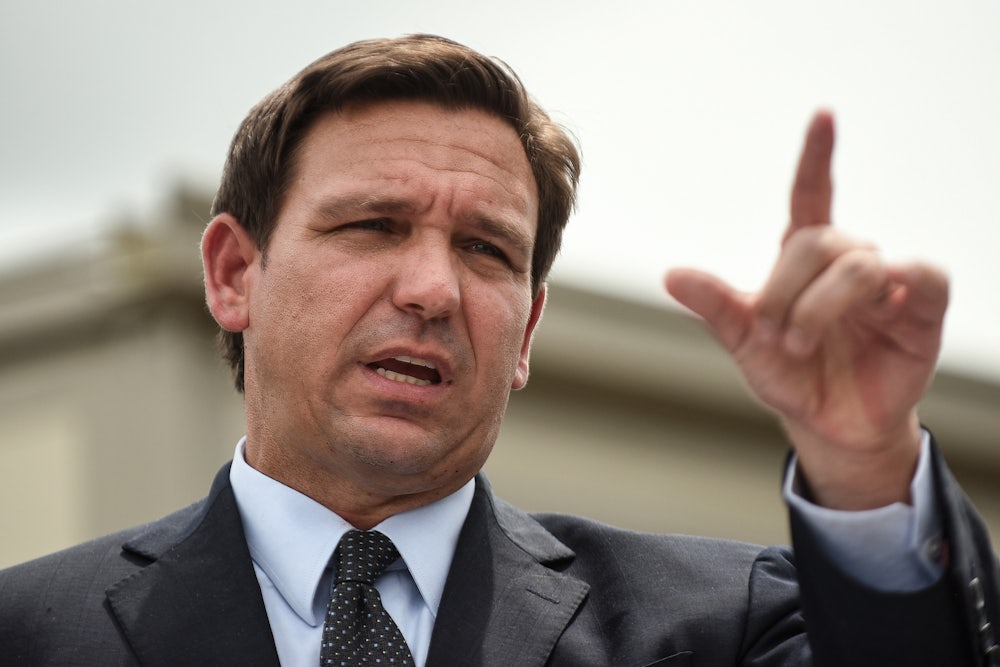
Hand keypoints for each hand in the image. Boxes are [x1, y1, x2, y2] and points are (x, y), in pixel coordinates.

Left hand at [665, 111, 947, 509]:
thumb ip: (716, 305)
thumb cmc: (789, 375)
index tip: (823, 115)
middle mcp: (847, 261)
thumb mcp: (745, 341)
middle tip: (776, 335)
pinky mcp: (920, 311)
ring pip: (858, 261)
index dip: (817, 157)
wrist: (827, 425)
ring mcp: (887, 284)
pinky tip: (880, 307)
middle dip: (786, 289)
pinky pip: (922, 275)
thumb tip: (671, 274)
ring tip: (801, 342)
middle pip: (818, 240)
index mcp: (803, 259)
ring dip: (820, 304)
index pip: (812, 194)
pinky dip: (898, 284)